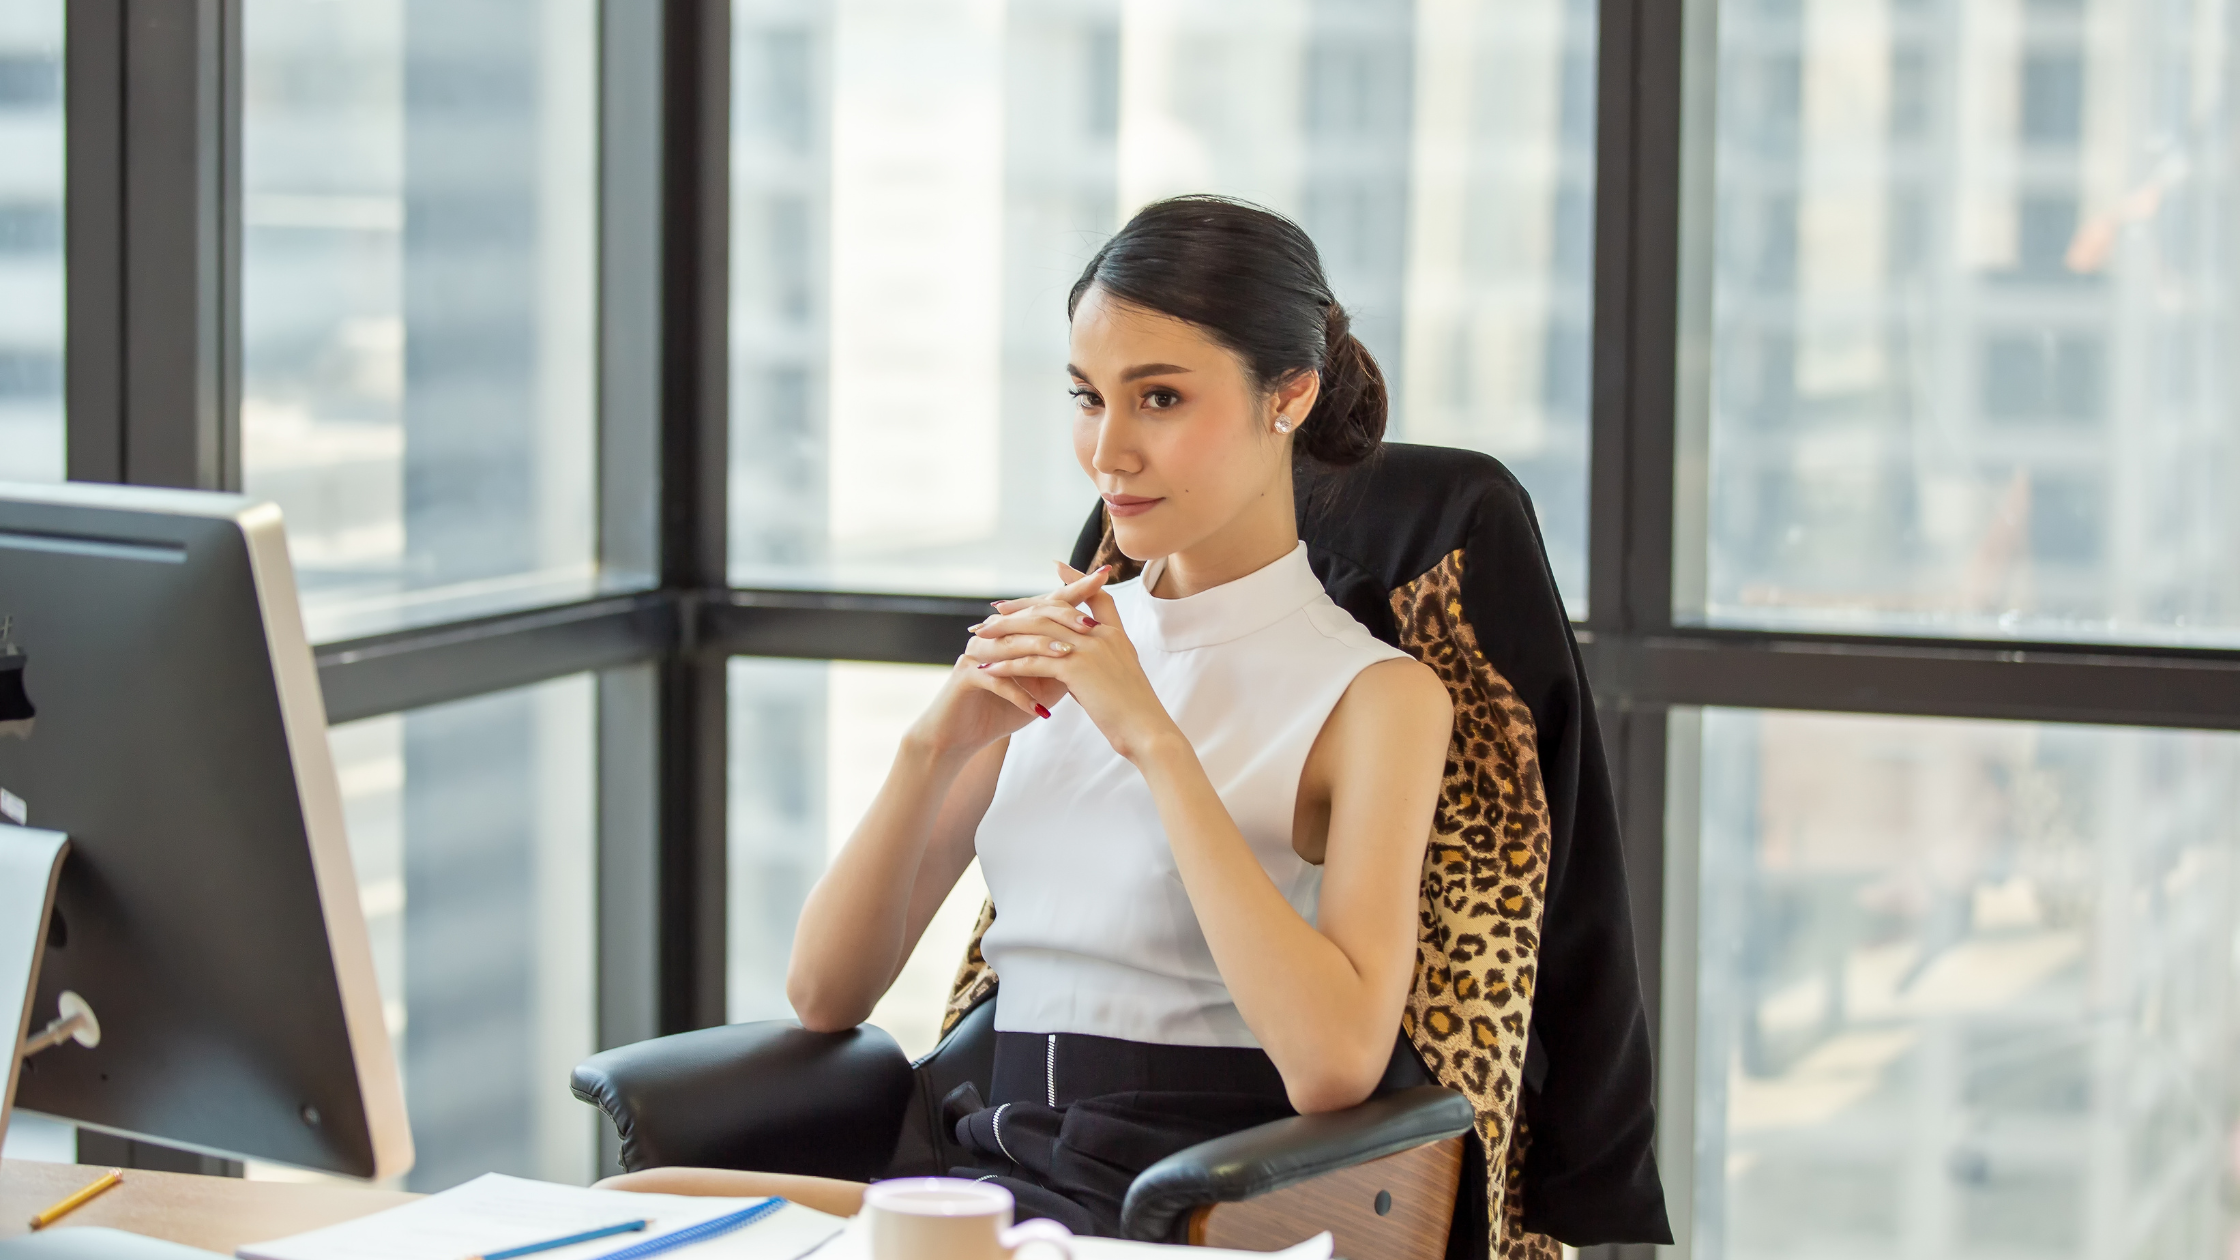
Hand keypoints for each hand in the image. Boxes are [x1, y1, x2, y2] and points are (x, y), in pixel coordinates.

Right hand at [905, 568, 1103, 756]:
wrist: (965, 735)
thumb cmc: (1006, 707)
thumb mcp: (1044, 683)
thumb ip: (1065, 662)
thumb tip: (1100, 644)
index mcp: (1015, 629)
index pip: (1049, 604)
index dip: (1075, 591)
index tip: (1104, 576)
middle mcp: (995, 633)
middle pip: (1031, 617)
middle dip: (1062, 618)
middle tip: (1090, 625)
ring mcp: (978, 652)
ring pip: (1013, 644)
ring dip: (1041, 650)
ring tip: (1067, 656)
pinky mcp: (965, 676)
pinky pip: (996, 680)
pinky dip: (1019, 695)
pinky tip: (1040, 709)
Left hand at [966, 561, 1182, 761]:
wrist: (1147, 731)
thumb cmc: (1135, 713)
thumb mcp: (1122, 677)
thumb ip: (1100, 662)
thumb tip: (1077, 665)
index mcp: (1116, 635)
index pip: (1097, 596)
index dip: (1078, 580)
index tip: (1058, 568)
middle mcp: (1102, 635)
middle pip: (1054, 609)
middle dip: (1023, 609)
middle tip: (996, 611)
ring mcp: (1090, 649)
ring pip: (1037, 632)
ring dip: (1006, 635)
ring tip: (982, 639)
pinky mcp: (1076, 669)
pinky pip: (1032, 662)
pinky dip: (1008, 665)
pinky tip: (989, 671)